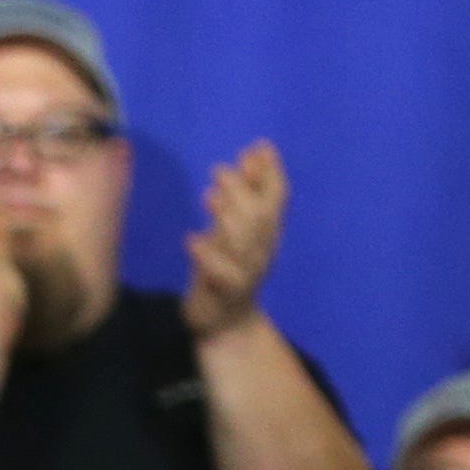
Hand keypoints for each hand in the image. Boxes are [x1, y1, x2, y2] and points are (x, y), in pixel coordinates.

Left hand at [183, 141, 287, 339]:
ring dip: (228, 216)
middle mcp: (262, 252)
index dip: (271, 172)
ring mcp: (247, 275)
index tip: (258, 146)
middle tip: (219, 169)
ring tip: (208, 195)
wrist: (225, 323)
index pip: (278, 198)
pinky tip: (191, 238)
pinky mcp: (226, 295)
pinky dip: (207, 256)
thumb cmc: (227, 270)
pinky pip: (222, 275)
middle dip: (244, 191)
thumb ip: (244, 195)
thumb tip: (251, 154)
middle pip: (261, 217)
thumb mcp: (235, 230)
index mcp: (268, 234)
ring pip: (244, 243)